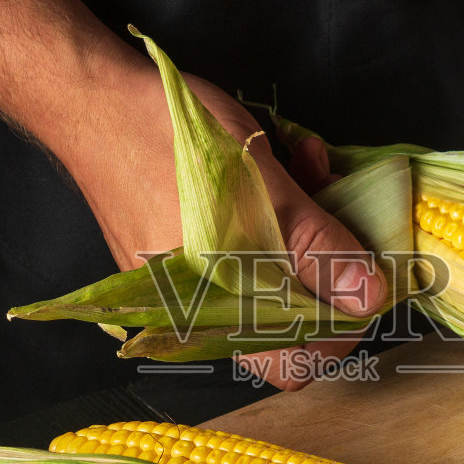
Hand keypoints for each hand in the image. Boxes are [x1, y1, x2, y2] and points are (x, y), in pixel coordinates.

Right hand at [62, 59, 385, 390]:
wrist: (94, 101)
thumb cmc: (171, 144)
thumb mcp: (264, 192)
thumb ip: (318, 249)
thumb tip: (368, 298)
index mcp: (215, 311)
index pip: (295, 361)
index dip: (340, 327)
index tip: (368, 274)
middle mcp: (200, 307)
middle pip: (290, 315)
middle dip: (330, 258)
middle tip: (345, 205)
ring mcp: (192, 276)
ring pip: (275, 271)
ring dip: (309, 223)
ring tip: (311, 167)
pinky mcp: (188, 243)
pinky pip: (247, 244)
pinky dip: (274, 211)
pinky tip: (282, 163)